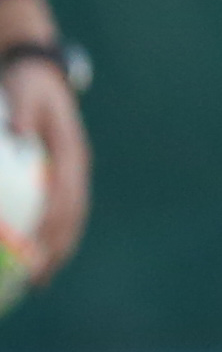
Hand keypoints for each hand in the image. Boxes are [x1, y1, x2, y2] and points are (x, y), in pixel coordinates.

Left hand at [3, 49, 87, 282]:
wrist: (41, 73)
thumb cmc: (27, 85)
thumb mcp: (22, 94)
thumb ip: (20, 117)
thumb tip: (14, 139)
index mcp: (71, 155)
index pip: (65, 200)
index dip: (50, 228)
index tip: (35, 252)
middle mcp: (77, 168)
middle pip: (73, 217)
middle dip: (57, 250)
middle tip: (39, 278)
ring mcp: (72, 173)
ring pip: (71, 219)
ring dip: (58, 248)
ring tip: (41, 278)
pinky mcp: (63, 176)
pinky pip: (61, 210)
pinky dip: (51, 233)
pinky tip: (36, 252)